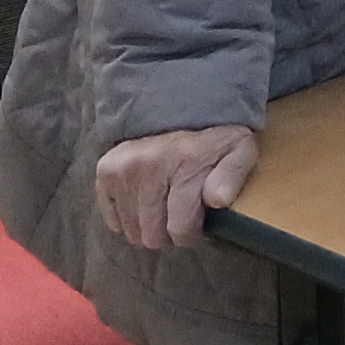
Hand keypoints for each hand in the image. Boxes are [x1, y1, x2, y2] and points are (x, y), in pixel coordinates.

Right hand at [95, 124, 260, 252]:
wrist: (180, 108)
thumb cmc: (213, 140)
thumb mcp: (239, 151)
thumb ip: (233, 176)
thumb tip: (217, 199)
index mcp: (184, 163)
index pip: (180, 228)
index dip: (191, 233)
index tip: (197, 222)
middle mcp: (148, 166)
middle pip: (152, 235)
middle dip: (169, 233)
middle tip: (179, 217)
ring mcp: (123, 169)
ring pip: (132, 231)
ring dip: (149, 227)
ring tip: (163, 209)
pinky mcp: (105, 171)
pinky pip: (112, 219)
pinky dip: (128, 218)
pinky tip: (144, 203)